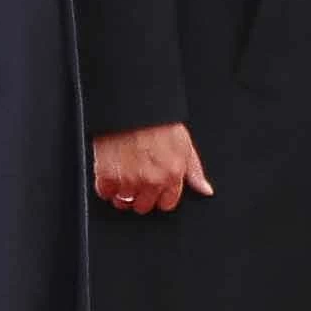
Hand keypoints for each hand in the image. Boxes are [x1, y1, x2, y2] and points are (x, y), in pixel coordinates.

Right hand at [92, 124, 211, 213]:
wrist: (131, 104)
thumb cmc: (157, 120)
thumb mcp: (185, 144)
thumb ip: (195, 171)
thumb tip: (205, 190)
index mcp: (172, 175)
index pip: (167, 204)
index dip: (160, 196)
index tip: (154, 188)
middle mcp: (151, 181)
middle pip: (144, 206)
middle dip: (141, 196)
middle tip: (137, 181)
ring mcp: (128, 180)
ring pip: (124, 202)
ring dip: (123, 193)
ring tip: (123, 178)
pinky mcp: (107, 175)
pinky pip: (105, 193)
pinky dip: (106, 187)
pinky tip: (110, 175)